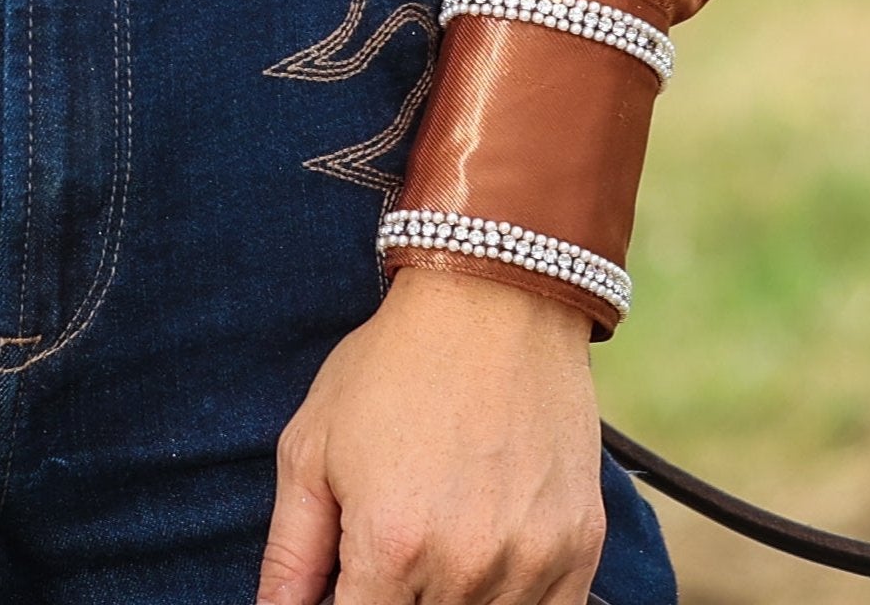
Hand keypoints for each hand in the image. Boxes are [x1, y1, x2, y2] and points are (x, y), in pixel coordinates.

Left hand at [260, 266, 603, 604]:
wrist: (498, 295)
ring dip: (453, 601)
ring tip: (440, 540)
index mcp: (391, 546)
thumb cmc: (396, 363)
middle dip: (398, 598)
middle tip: (393, 554)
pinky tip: (489, 562)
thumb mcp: (313, 444)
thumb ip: (290, 552)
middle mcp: (465, 567)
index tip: (354, 581)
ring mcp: (530, 561)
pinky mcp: (580, 547)